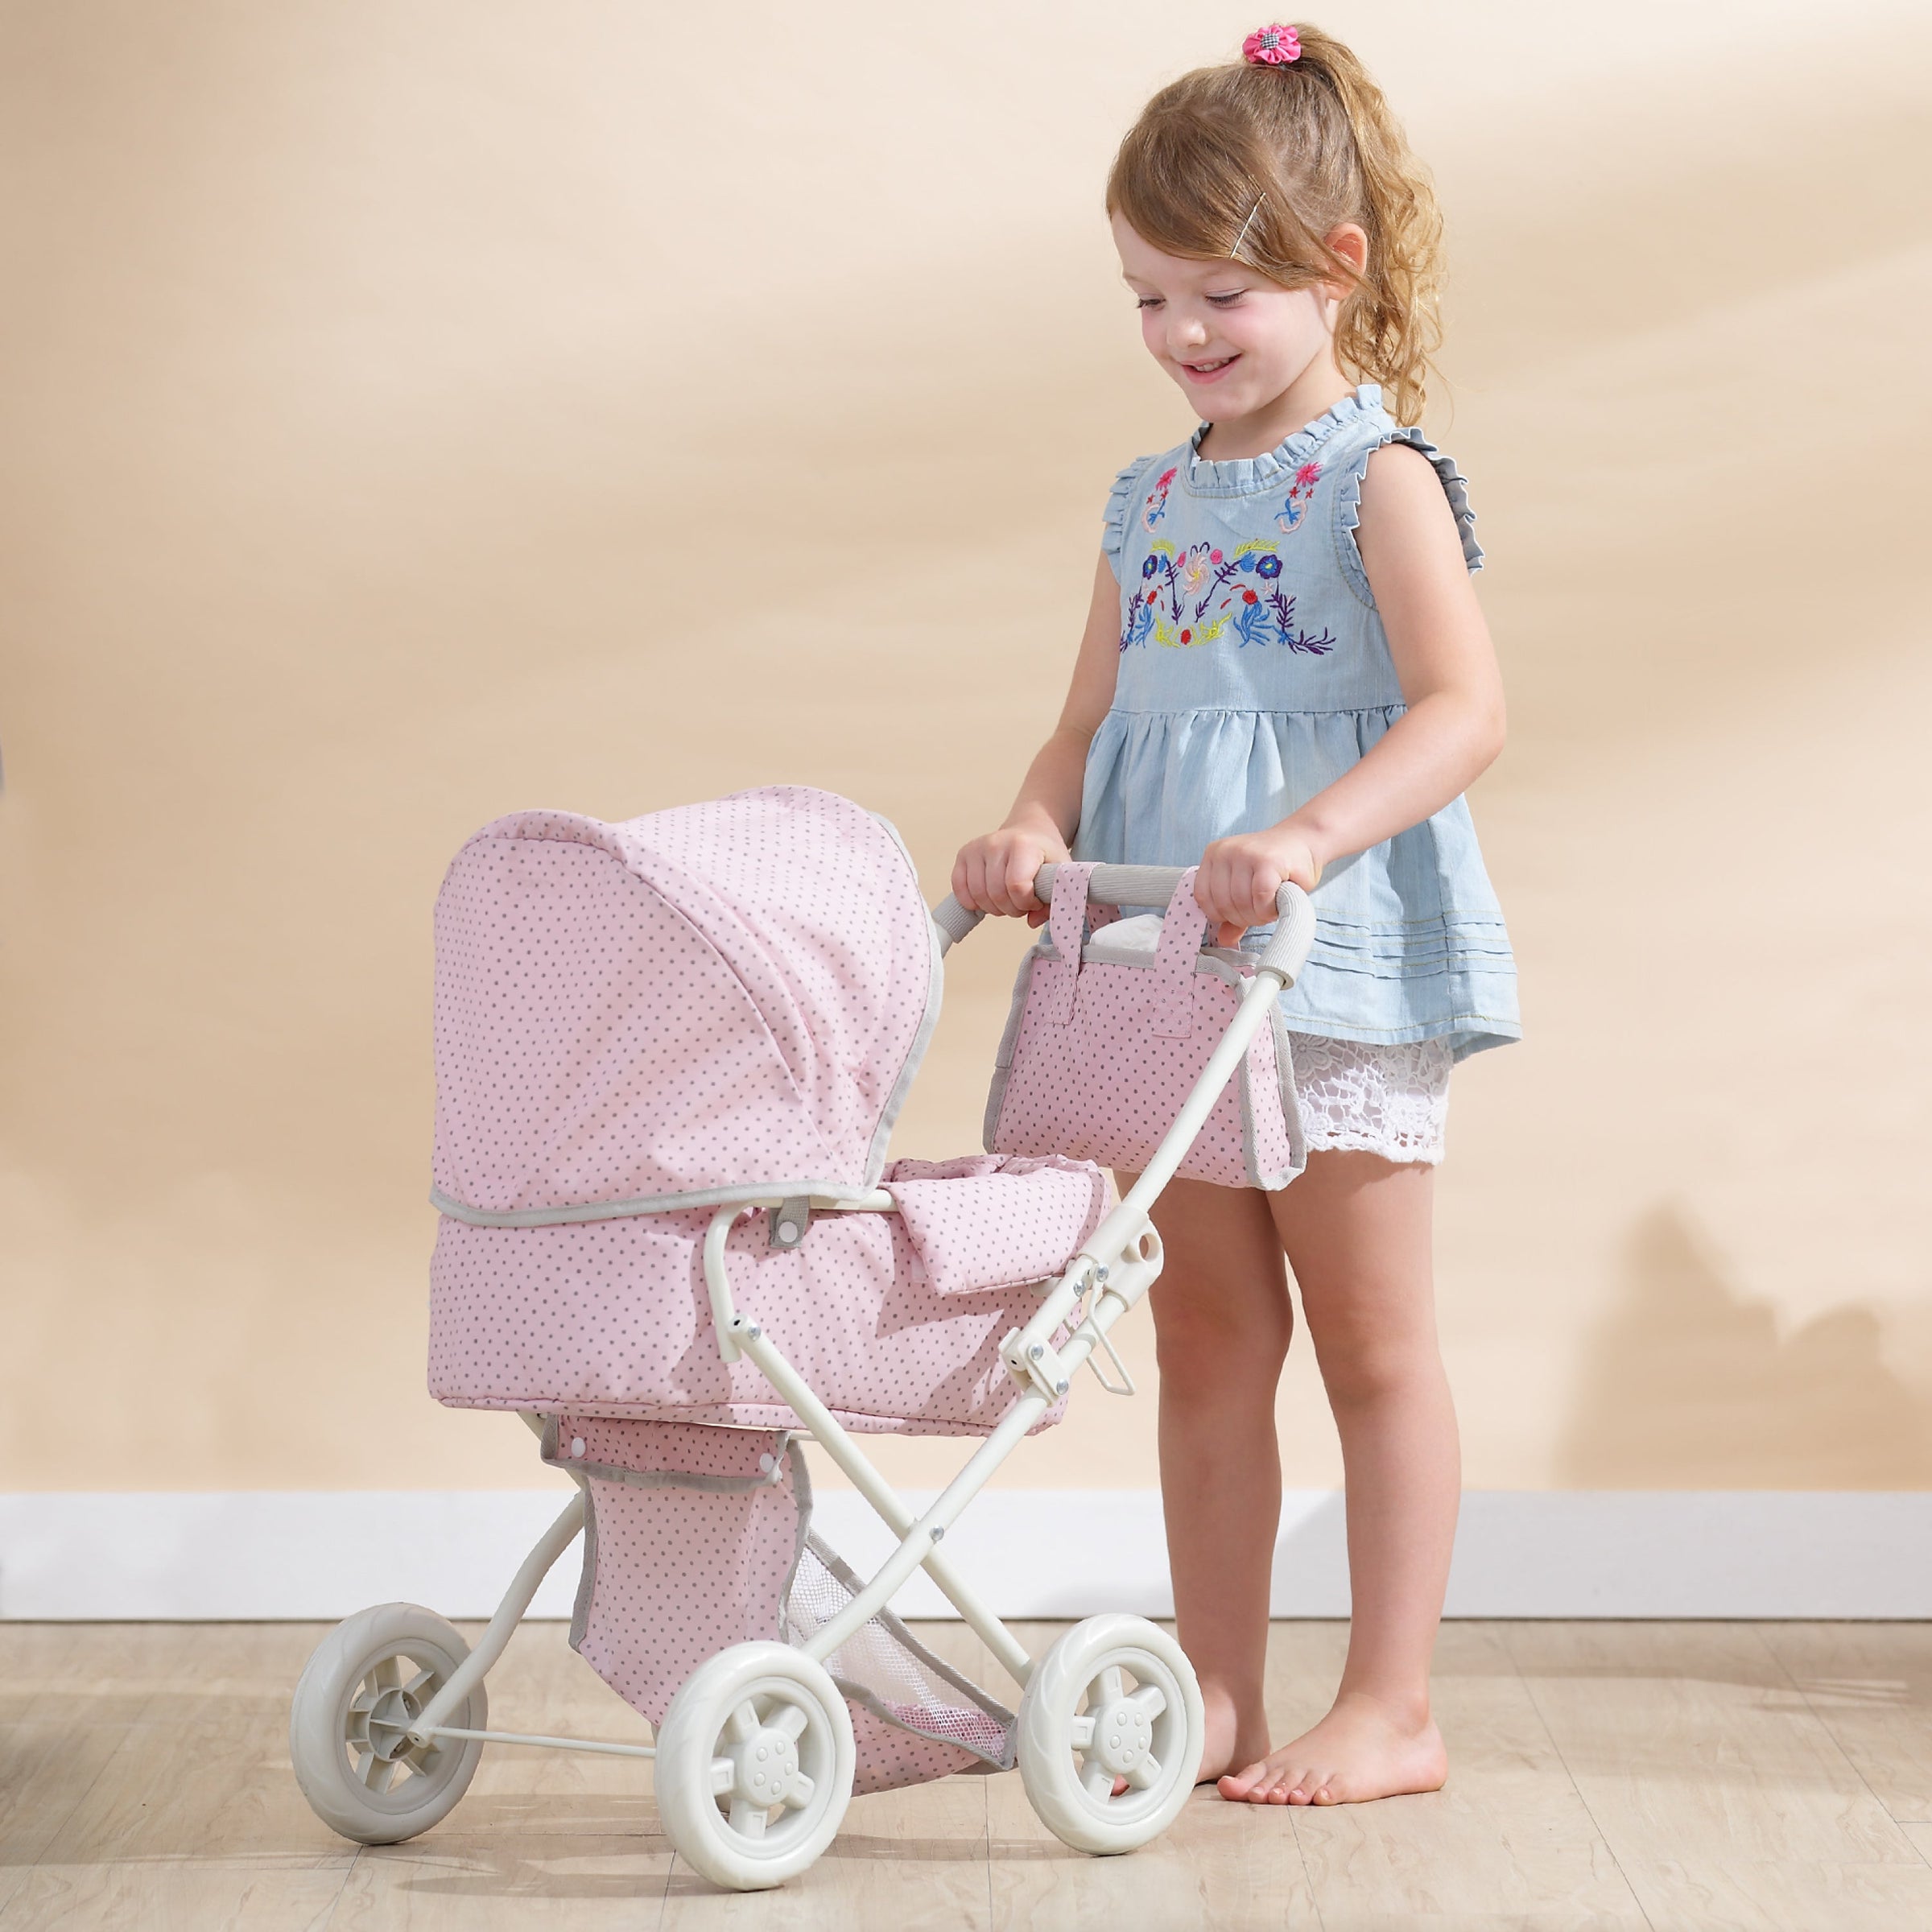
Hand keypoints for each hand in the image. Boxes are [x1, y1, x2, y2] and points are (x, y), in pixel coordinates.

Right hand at [953, 825, 1069, 925]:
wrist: (1029, 831)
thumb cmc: (1044, 854)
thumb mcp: (1059, 872)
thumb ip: (1053, 898)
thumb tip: (1033, 921)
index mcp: (1023, 845)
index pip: (1017, 887)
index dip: (1026, 903)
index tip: (1035, 900)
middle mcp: (996, 843)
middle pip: (997, 894)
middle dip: (1012, 909)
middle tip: (1022, 903)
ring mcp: (977, 848)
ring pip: (978, 895)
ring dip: (994, 908)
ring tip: (1007, 899)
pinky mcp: (964, 854)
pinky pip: (959, 888)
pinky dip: (972, 902)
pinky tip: (987, 899)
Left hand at [1194, 828, 1323, 946]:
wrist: (1305, 841)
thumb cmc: (1276, 868)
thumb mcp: (1247, 889)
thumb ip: (1233, 913)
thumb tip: (1223, 940)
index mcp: (1213, 855)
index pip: (1203, 897)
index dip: (1221, 915)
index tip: (1241, 913)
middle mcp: (1225, 851)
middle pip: (1222, 903)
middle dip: (1243, 918)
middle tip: (1261, 912)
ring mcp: (1245, 853)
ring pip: (1240, 902)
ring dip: (1258, 915)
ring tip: (1270, 907)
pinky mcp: (1267, 860)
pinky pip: (1260, 897)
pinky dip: (1268, 908)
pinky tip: (1277, 903)